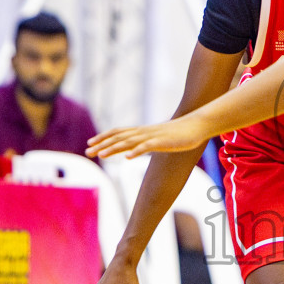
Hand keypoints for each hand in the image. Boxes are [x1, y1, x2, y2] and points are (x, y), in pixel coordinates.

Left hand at [87, 114, 208, 158]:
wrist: (196, 125)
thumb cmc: (179, 133)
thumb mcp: (160, 138)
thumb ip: (148, 142)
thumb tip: (137, 148)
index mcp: (142, 131)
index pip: (118, 132)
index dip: (103, 137)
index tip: (90, 144)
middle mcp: (143, 132)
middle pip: (119, 137)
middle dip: (102, 144)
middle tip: (87, 152)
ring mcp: (152, 136)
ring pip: (129, 141)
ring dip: (114, 148)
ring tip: (101, 155)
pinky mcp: (163, 141)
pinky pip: (147, 146)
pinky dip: (136, 151)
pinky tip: (127, 157)